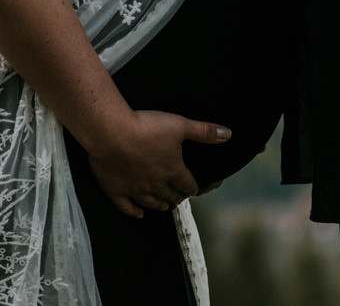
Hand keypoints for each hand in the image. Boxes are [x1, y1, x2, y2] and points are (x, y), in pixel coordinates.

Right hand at [83, 108, 231, 217]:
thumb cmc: (147, 127)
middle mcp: (156, 184)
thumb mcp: (180, 125)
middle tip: (180, 198)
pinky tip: (139, 214)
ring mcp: (135, 190)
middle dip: (177, 197)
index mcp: (173, 170)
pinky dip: (134, 212)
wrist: (111, 133)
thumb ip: (204, 131)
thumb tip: (228, 134)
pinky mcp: (116, 190)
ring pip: (151, 203)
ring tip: (165, 206)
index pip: (187, 184)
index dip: (192, 187)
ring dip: (160, 205)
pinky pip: (126, 207)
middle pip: (170, 196)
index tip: (194, 189)